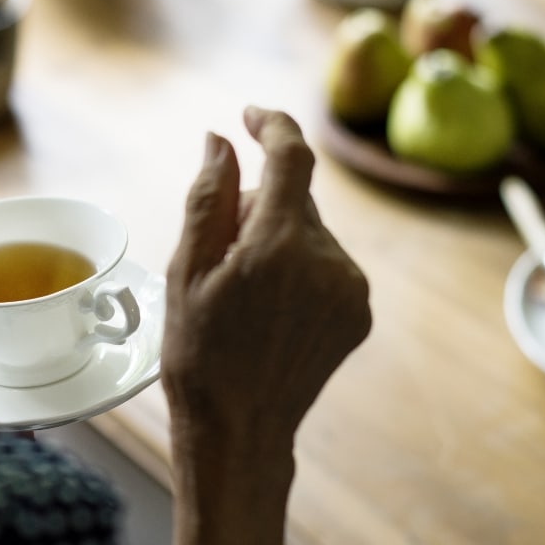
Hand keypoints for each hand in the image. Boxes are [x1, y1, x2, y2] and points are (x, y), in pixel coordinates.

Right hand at [162, 106, 371, 456]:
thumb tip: (219, 140)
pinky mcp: (359, 311)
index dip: (271, 125)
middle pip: (296, 198)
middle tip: (218, 251)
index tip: (249, 115)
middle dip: (258, 205)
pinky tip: (269, 309)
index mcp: (279, 245)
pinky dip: (298, 267)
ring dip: (278, 238)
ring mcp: (350, 288)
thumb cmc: (198, 351)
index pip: (291, 156)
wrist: (239, 429)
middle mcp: (328, 260)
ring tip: (242, 290)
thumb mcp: (185, 270)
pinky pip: (327, 263)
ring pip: (311, 231)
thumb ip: (208, 197)